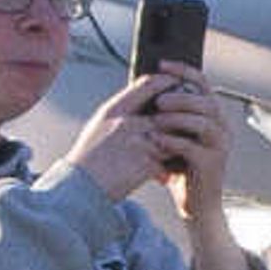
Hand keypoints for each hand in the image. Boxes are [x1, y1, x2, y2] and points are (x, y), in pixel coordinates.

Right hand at [50, 71, 225, 204]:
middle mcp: (127, 122)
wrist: (78, 186)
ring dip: (176, 147)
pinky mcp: (146, 163)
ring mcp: (138, 141)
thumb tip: (141, 102)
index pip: (147, 84)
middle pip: (167, 113)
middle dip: (180, 119)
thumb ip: (121, 114)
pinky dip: (169, 169)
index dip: (166, 83)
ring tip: (178, 153)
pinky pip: (168, 162)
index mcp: (113, 109)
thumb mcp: (99, 126)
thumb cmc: (87, 159)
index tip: (178, 84)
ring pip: (172, 138)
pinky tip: (166, 176)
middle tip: (191, 121)